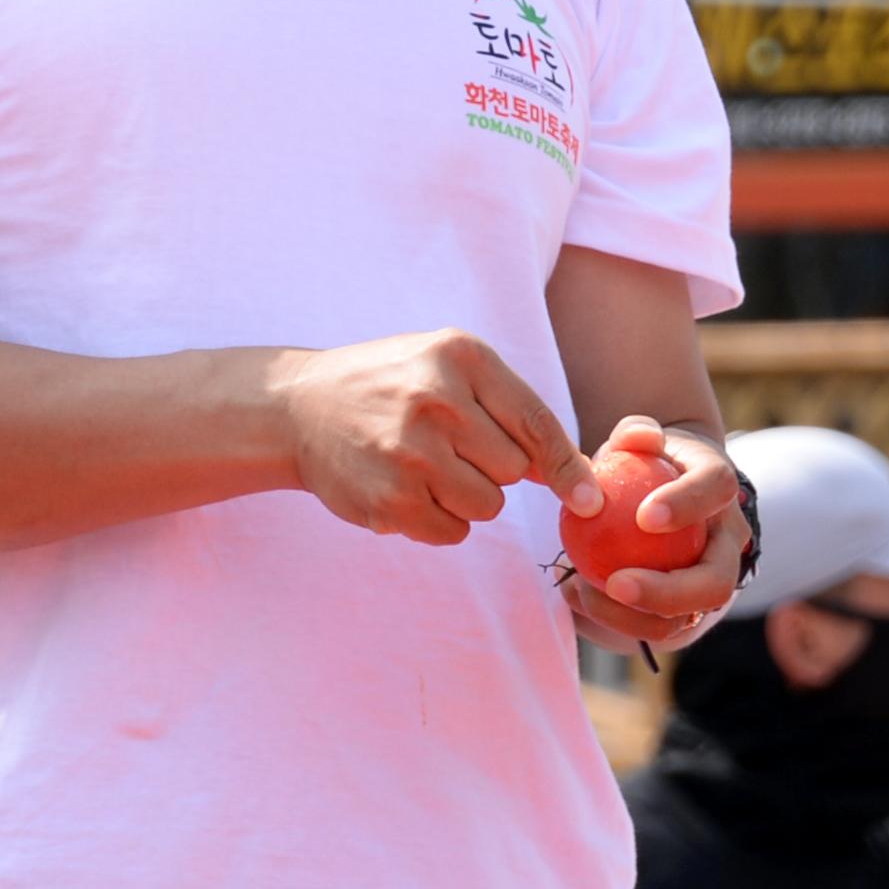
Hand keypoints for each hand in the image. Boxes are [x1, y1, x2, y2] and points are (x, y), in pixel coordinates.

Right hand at [271, 328, 602, 545]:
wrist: (298, 407)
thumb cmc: (389, 385)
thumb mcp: (446, 367)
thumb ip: (509, 408)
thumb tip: (574, 476)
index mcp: (460, 356)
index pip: (536, 423)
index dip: (568, 467)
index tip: (589, 499)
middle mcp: (436, 399)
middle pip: (514, 470)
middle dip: (493, 469)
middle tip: (450, 448)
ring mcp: (411, 452)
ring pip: (487, 506)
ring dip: (467, 498)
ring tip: (425, 467)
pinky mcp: (390, 500)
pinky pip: (452, 532)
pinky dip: (439, 521)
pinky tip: (406, 488)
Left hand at [560, 415, 745, 653]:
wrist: (663, 492)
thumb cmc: (645, 461)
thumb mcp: (638, 439)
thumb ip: (635, 432)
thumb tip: (637, 438)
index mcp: (719, 488)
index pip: (716, 491)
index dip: (687, 504)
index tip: (643, 516)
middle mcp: (727, 543)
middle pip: (715, 583)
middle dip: (668, 592)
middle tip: (616, 583)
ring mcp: (709, 583)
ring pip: (683, 619)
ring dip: (630, 617)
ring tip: (582, 591)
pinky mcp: (683, 611)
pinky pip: (652, 628)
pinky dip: (613, 618)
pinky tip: (574, 593)